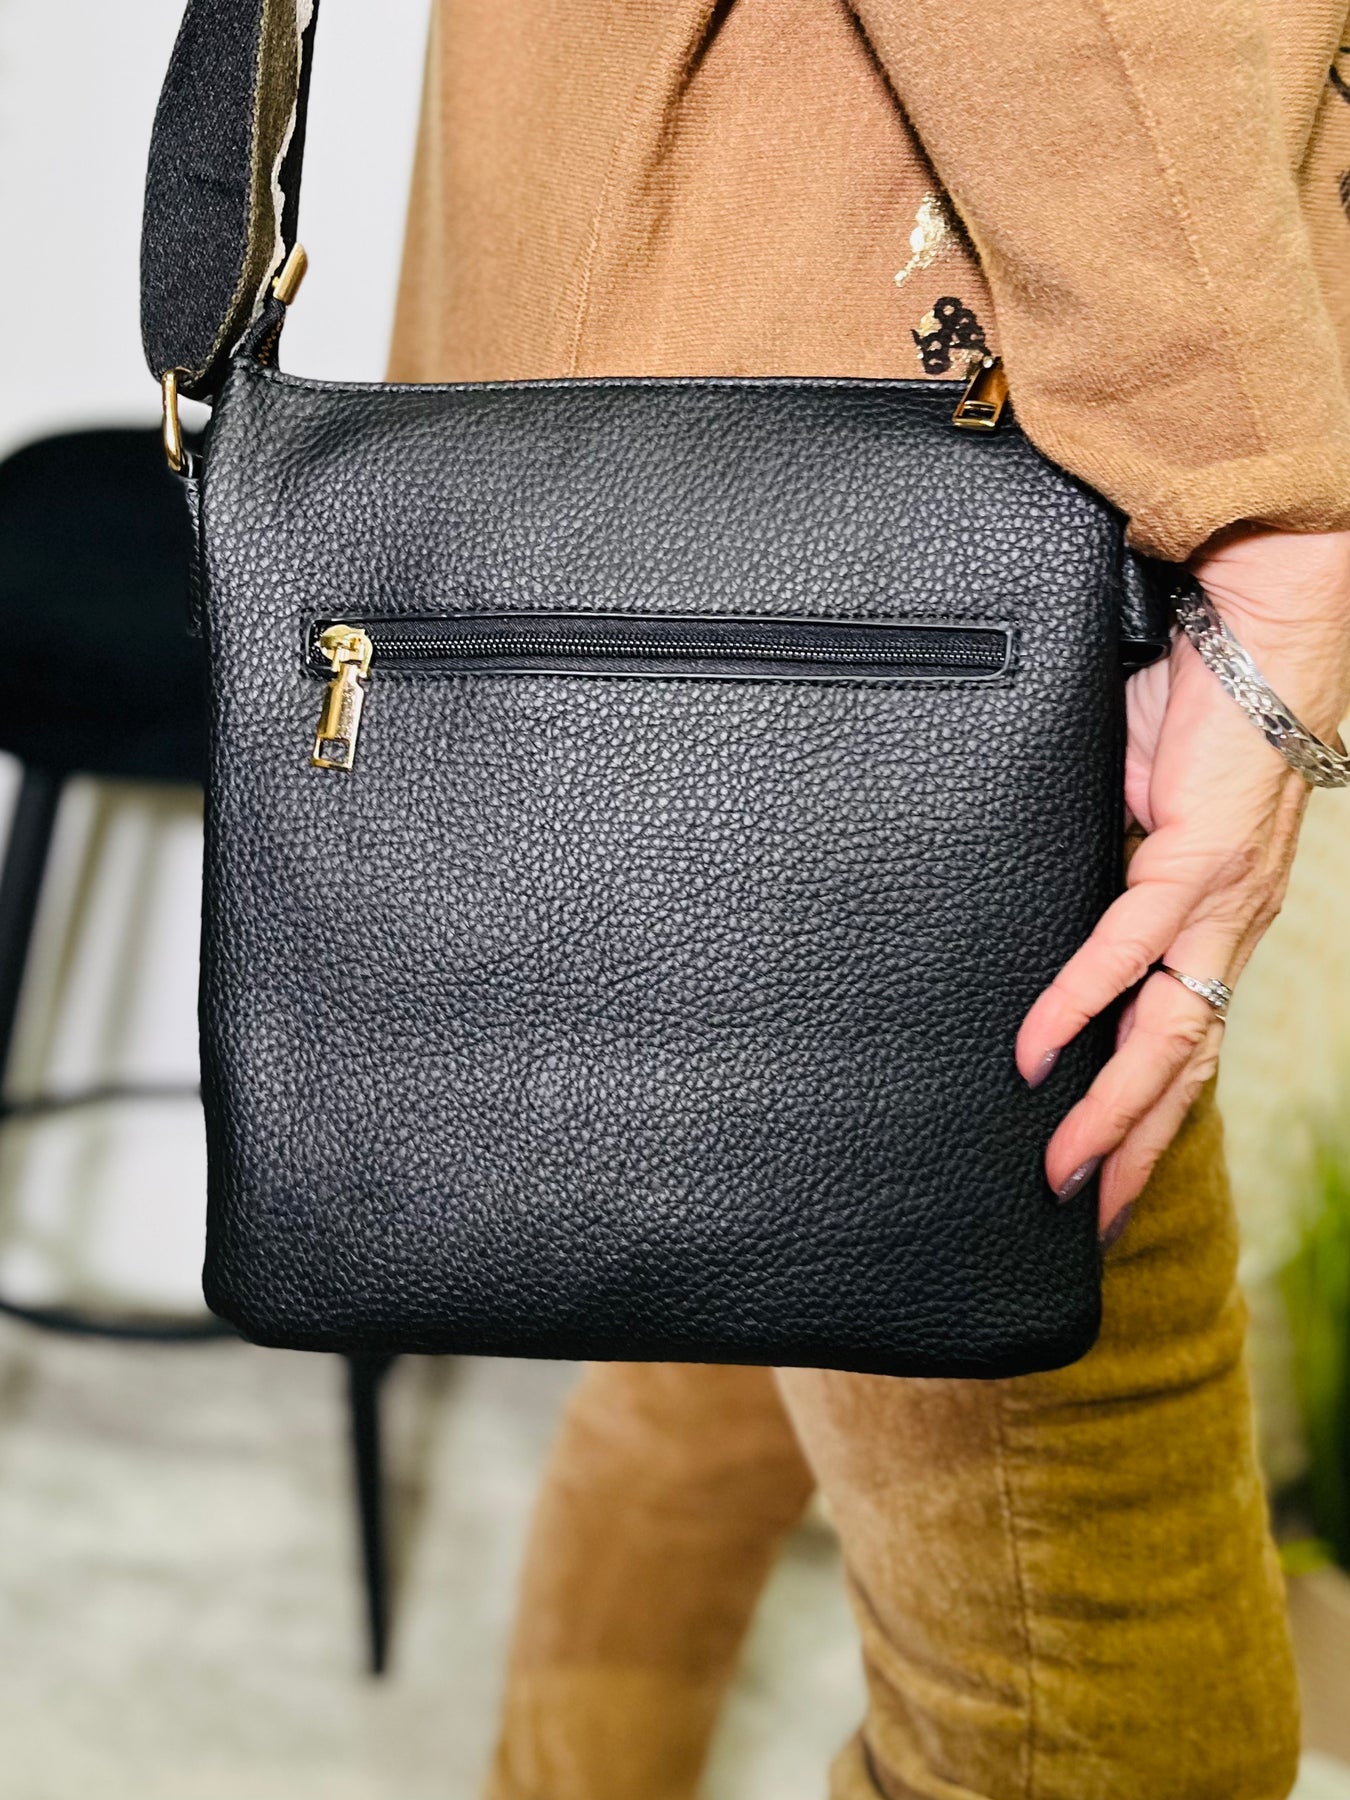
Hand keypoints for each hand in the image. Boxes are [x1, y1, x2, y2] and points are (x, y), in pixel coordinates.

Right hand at [1015, 529, 1349, 1241]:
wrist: (1262, 626)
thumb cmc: (1196, 706)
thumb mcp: (1135, 805)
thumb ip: (1103, 862)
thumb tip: (1049, 899)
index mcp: (1217, 919)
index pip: (1183, 1039)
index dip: (1150, 1115)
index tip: (1105, 1172)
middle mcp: (1229, 926)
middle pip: (1181, 1067)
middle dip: (1135, 1149)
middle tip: (1086, 1217)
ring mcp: (1217, 900)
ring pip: (1168, 1034)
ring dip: (1116, 1112)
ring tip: (1064, 1171)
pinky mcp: (1192, 856)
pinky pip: (1128, 947)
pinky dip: (1079, 1002)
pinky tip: (1037, 1050)